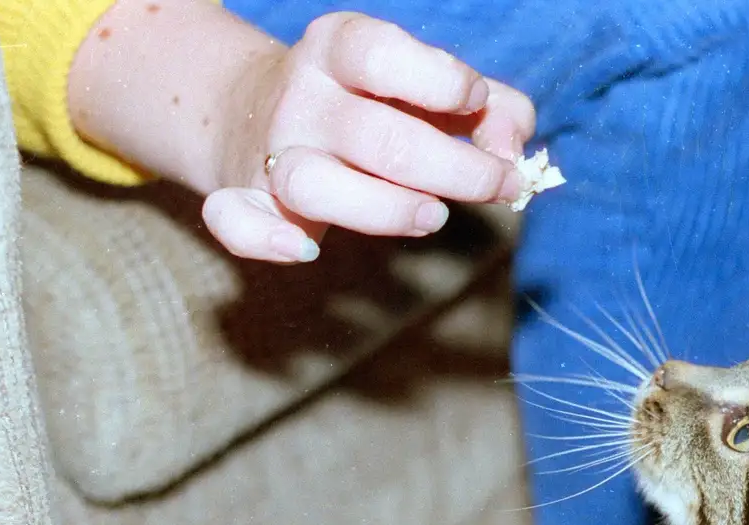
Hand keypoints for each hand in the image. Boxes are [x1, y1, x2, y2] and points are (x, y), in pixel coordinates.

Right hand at [204, 13, 535, 261]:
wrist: (257, 113)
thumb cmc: (376, 104)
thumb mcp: (432, 87)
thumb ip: (492, 109)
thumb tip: (514, 146)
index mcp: (340, 50)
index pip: (378, 55)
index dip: (440, 81)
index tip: (477, 102)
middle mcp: (302, 98)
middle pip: (377, 138)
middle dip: (456, 170)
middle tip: (497, 185)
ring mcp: (271, 152)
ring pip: (314, 185)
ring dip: (386, 210)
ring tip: (432, 216)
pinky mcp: (249, 202)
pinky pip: (235, 222)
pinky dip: (263, 242)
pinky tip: (305, 250)